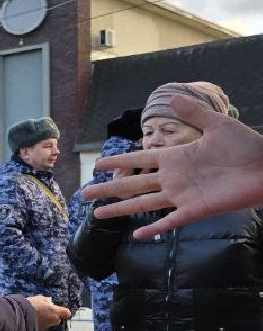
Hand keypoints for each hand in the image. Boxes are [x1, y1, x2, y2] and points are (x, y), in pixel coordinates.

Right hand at [27, 295, 70, 330]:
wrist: (19, 316)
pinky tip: (30, 319)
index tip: (64, 312)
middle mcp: (52, 320)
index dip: (65, 312)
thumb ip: (47, 302)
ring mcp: (46, 327)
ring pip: (48, 323)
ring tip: (35, 315)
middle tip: (45, 312)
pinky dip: (37, 324)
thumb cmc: (31, 306)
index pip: (67, 313)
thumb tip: (48, 303)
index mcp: (55, 311)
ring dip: (44, 320)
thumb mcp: (40, 299)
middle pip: (57, 319)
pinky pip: (40, 327)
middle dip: (53, 317)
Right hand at [84, 95, 262, 236]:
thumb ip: (194, 113)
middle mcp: (174, 178)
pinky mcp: (195, 210)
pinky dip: (154, 229)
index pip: (139, 161)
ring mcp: (182, 195)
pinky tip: (136, 235)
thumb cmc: (246, 146)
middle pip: (134, 185)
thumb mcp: (218, 124)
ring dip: (121, 209)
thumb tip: (173, 96)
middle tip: (85, 192)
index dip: (118, 162)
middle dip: (108, 189)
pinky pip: (170, 222)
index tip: (96, 164)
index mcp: (176, 158)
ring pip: (143, 204)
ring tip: (98, 214)